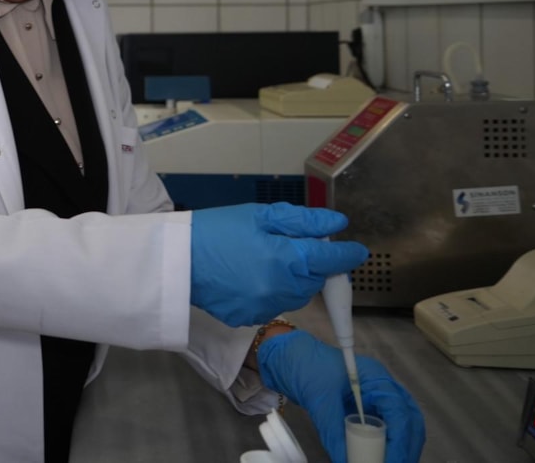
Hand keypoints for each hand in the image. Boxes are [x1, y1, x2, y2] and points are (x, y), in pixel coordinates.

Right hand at [189, 202, 367, 326]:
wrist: (176, 259)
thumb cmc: (218, 229)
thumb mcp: (260, 216)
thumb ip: (303, 222)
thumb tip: (338, 226)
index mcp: (286, 260)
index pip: (331, 262)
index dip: (347, 255)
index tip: (357, 251)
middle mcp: (281, 290)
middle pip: (316, 280)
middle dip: (317, 264)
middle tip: (300, 245)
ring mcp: (266, 308)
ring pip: (299, 295)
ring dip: (298, 279)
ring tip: (273, 259)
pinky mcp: (251, 318)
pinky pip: (277, 304)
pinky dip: (276, 291)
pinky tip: (255, 275)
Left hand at [257, 330, 425, 462]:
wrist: (288, 357)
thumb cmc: (305, 366)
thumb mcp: (319, 399)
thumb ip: (333, 432)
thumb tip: (344, 462)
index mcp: (376, 377)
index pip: (401, 411)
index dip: (401, 441)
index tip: (393, 462)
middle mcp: (382, 386)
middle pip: (410, 420)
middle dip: (407, 447)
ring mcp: (376, 397)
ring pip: (403, 425)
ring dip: (401, 447)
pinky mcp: (367, 408)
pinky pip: (387, 429)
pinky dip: (388, 445)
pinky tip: (382, 457)